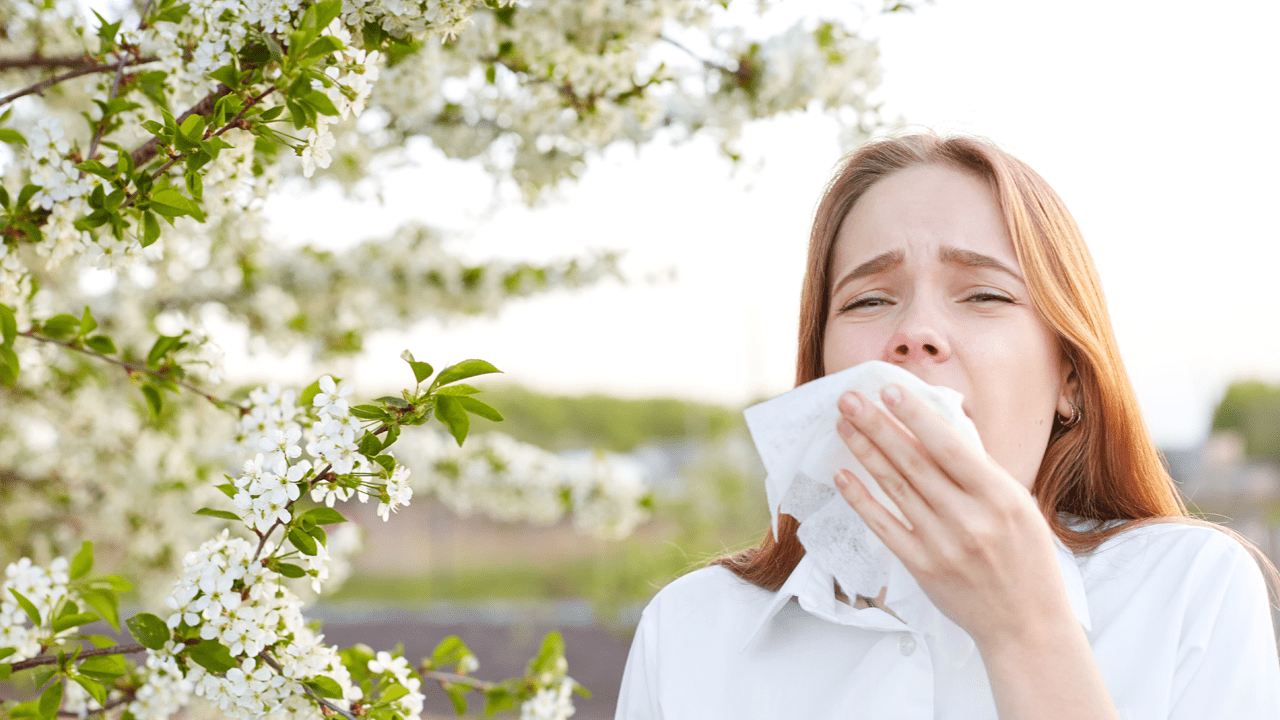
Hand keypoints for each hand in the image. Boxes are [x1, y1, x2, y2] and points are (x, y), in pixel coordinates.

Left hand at [832, 383, 1073, 648]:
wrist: (1028, 625)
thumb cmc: (1026, 560)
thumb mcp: (1019, 507)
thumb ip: (980, 473)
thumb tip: (937, 430)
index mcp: (1001, 498)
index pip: (950, 447)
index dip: (916, 416)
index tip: (889, 390)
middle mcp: (970, 519)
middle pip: (914, 462)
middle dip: (878, 425)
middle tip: (850, 399)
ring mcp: (943, 545)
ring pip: (895, 489)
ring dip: (865, 453)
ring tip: (844, 425)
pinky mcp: (923, 567)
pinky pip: (884, 527)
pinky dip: (862, 500)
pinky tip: (843, 476)